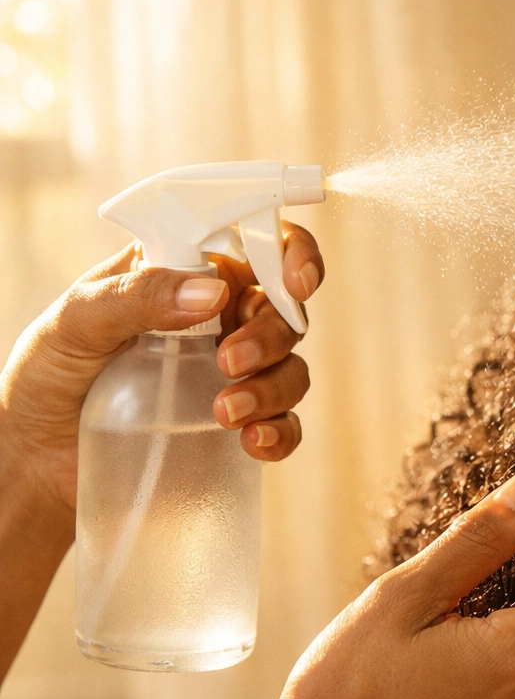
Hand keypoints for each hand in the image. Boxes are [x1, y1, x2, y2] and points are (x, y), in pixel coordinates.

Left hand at [0, 222, 323, 511]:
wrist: (35, 456)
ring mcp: (233, 373)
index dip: (292, 252)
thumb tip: (212, 291)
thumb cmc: (49, 373)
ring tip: (225, 413)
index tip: (295, 280)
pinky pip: (284, 424)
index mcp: (189, 273)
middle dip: (272, 335)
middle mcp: (220, 318)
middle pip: (285, 311)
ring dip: (273, 388)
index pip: (258, 243)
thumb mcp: (76, 321)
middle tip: (229, 361)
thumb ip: (137, 296)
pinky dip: (281, 431)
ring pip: (291, 368)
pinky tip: (254, 440)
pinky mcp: (237, 423)